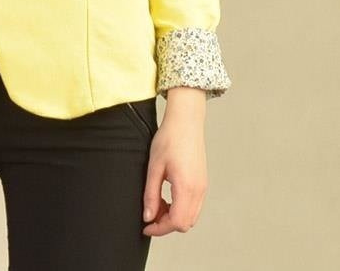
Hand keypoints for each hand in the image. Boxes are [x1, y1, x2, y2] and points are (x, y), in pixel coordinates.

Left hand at [141, 103, 208, 235]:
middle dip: (167, 224)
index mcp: (186, 187)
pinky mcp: (203, 181)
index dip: (160, 229)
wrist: (186, 120)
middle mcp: (198, 190)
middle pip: (185, 223)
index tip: (146, 226)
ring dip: (174, 216)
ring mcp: (203, 186)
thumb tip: (148, 216)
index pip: (176, 222)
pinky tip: (168, 196)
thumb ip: (151, 194)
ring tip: (157, 203)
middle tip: (150, 213)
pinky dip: (181, 208)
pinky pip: (194, 205)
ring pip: (191, 216)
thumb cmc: (169, 138)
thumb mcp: (154, 167)